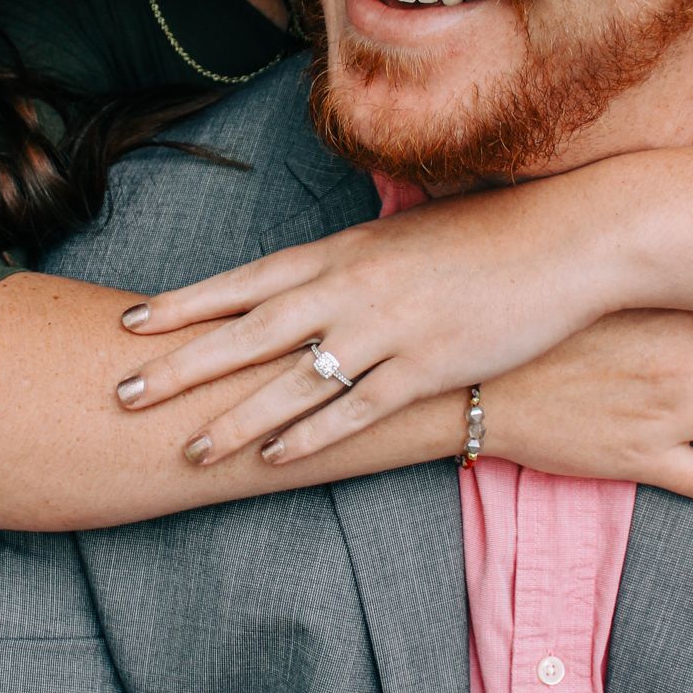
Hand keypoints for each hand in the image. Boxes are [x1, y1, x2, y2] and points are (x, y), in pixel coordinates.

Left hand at [116, 185, 626, 450]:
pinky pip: (358, 411)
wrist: (570, 238)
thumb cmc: (490, 232)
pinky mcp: (429, 366)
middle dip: (181, 366)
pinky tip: (274, 460)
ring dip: (236, 418)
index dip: (186, 304)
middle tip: (122, 393)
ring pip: (293, 381)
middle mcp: (352, 287)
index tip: (131, 322)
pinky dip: (313, 437)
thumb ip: (355, 258)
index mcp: (342, 251)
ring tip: (189, 449)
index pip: (246, 281)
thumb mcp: (405, 234)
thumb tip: (316, 274)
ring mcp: (389, 329)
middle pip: (248, 332)